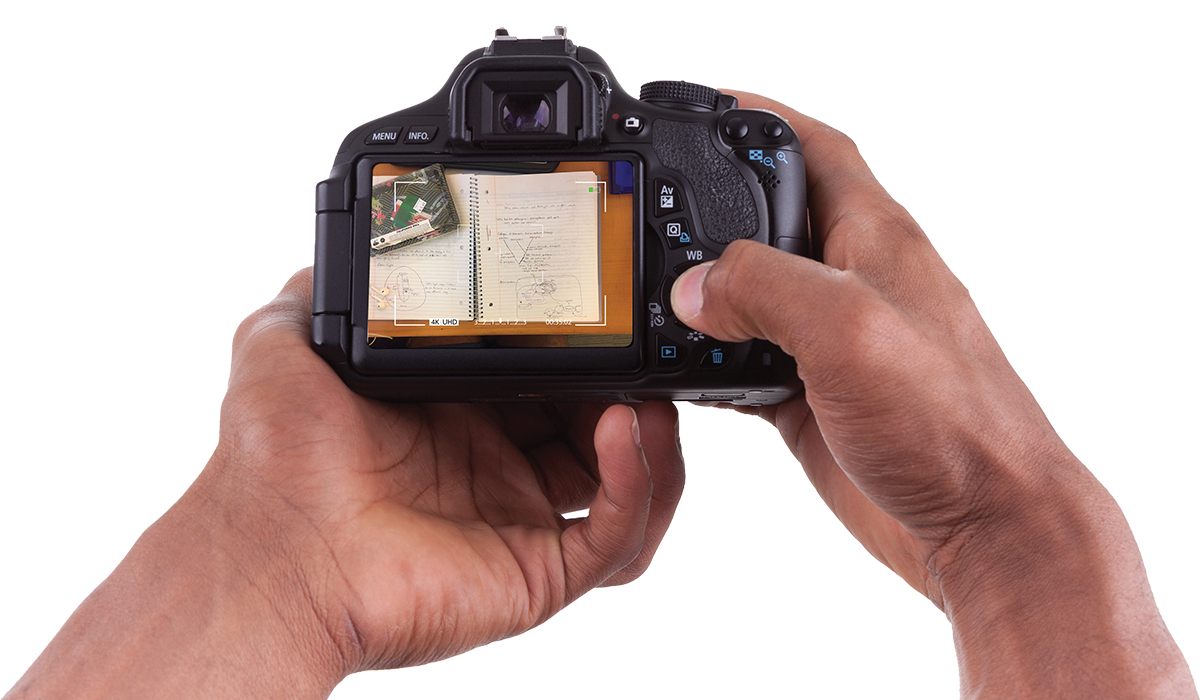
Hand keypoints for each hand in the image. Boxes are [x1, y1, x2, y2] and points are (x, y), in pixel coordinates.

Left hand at [9, 270, 683, 698]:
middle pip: (601, 424)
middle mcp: (497, 467)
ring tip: (644, 394)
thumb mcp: (288, 341)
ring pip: (628, 480)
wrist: (271, 549)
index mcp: (459, 414)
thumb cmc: (271, 460)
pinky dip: (639, 482)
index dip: (586, 346)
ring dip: (654, 434)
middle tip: (642, 349)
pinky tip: (623, 431)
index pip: (549, 375)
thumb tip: (355, 249)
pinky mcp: (538, 572)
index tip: (607, 309)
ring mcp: (520, 521)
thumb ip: (329, 292)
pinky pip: (617, 535)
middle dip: (634, 386)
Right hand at [671, 92, 1196, 697]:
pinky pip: (744, 363)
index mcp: (876, 240)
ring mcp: (831, 343)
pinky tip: (675, 369)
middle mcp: (853, 282)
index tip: (706, 107)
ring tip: (651, 297)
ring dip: (702, 294)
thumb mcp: (850, 329)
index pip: (817, 149)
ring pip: (751, 296)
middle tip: (658, 214)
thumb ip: (765, 288)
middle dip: (712, 210)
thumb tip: (696, 285)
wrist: (980, 525)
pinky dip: (704, 362)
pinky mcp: (814, 398)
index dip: (762, 118)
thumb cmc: (953, 425)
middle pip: (772, 221)